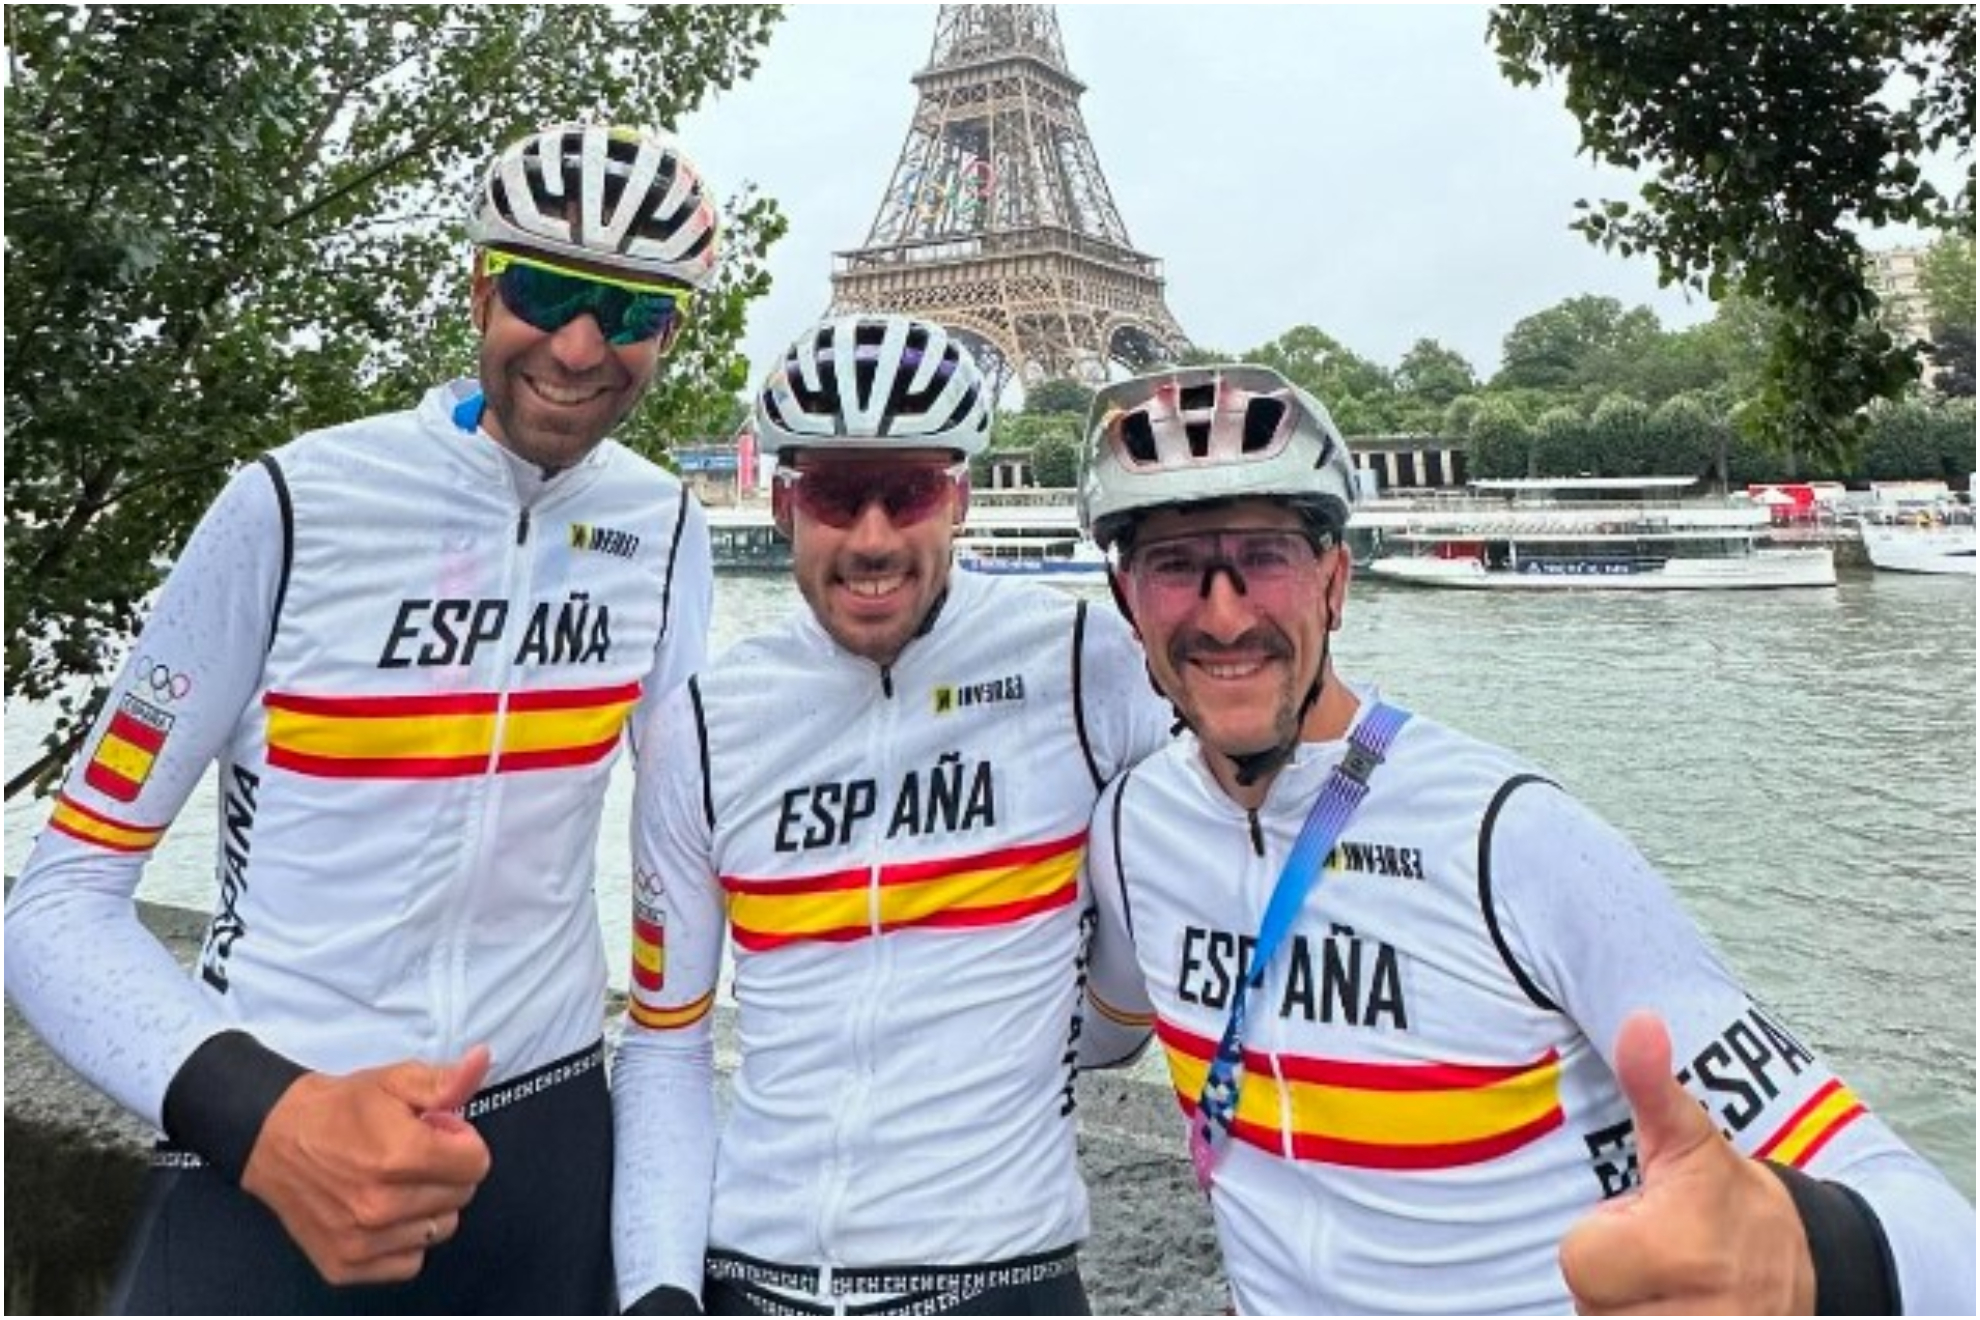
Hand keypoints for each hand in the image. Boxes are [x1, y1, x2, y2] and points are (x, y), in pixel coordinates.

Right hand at [241, 1044, 493, 1284]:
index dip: (462, 1141)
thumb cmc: (339, 1108)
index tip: (437, 1132)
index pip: (476, 1163)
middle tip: (413, 1155)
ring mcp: (362, 1241)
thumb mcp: (394, 1080)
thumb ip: (445, 1080)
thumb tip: (483, 1060)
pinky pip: (408, 1261)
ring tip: (396, 1182)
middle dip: (447, 1171)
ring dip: (428, 1206)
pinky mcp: (344, 1266)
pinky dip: (404, 1239)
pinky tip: (384, 1213)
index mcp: (399, 1156)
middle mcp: (382, 1205)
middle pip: (461, 1196)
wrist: (271, 1138)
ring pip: (439, 1229)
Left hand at [1560, 1012, 1814, 1314]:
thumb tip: (1639, 1020)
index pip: (1578, 1259)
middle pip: (1588, 1303)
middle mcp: (1695, 1313)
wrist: (1805, 1267)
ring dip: (1622, 1307)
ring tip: (1661, 1282)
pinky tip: (1665, 1301)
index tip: (1642, 1222)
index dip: (1600, 1237)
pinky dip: (1635, 1319)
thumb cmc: (1725, 1197)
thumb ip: (1652, 1085)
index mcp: (1680, 1248)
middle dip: (1610, 1280)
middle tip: (1651, 1255)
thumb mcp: (1688, 1138)